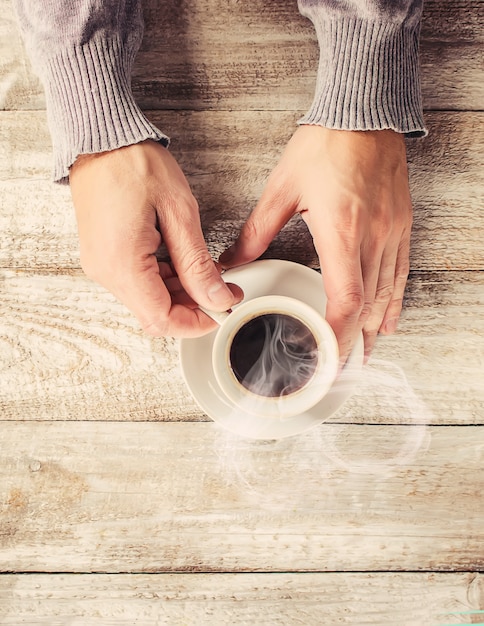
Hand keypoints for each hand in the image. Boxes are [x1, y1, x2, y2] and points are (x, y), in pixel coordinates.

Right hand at [70, 140, 241, 337]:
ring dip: (180, 292)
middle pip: (154, 313)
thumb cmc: (134, 164)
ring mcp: (101, 264)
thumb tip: (215, 298)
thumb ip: (197, 264)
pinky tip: (183, 261)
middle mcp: (105, 271)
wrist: (100, 138)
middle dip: (192, 307)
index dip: (197, 322)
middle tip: (222, 287)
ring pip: (147, 299)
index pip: (162, 319)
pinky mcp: (104, 255)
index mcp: (122, 264)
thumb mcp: (179, 213)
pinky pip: (137, 282)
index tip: (223, 308)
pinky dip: (164, 279)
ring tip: (206, 269)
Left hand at [220, 126, 412, 361]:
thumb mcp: (282, 188)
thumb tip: (231, 259)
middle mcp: (371, 238)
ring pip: (387, 294)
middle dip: (355, 343)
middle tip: (341, 368)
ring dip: (376, 328)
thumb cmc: (325, 145)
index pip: (346, 300)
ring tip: (365, 354)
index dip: (338, 335)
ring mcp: (391, 232)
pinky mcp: (400, 224)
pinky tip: (389, 318)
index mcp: (341, 232)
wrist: (363, 112)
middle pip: (368, 307)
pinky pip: (401, 272)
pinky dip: (394, 301)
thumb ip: (256, 232)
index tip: (326, 357)